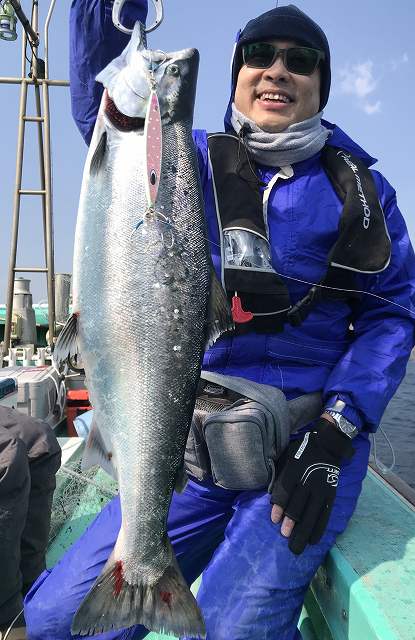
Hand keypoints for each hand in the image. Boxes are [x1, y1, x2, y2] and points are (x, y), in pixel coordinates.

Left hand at [270, 418, 354, 554]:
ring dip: (304, 531)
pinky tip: (313, 540)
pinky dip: (319, 529)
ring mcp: (322, 490)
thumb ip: (280, 475)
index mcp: (295, 470)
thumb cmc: (302, 452)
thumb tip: (271, 496)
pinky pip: (325, 515)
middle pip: (299, 505)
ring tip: (296, 546)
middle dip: (291, 523)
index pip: (286, 490)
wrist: (328, 446)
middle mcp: (309, 481)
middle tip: (285, 536)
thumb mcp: (288, 458)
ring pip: (312, 514)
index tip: (274, 520)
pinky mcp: (331, 496)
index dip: (279, 506)